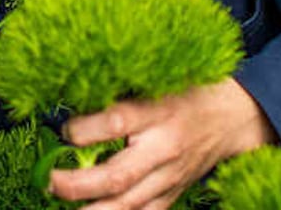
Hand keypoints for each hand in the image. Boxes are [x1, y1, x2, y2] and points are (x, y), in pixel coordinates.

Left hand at [47, 78, 277, 209]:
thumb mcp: (156, 82)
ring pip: (128, 205)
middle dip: (78, 185)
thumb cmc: (188, 93)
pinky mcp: (173, 194)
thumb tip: (73, 99)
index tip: (63, 130)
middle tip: (49, 182)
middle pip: (118, 176)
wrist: (232, 118)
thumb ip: (120, 94)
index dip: (82, 130)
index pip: (115, 123)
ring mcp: (169, 177)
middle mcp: (163, 148)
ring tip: (60, 204)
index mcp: (158, 112)